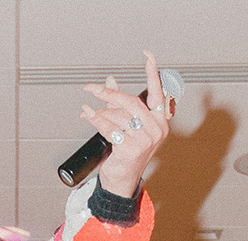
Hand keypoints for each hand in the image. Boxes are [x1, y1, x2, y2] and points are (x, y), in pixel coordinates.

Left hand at [82, 51, 170, 197]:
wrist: (121, 180)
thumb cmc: (126, 152)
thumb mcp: (125, 124)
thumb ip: (117, 102)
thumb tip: (109, 80)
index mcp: (159, 120)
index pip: (156, 92)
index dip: (152, 73)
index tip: (147, 55)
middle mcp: (156, 129)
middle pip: (130, 102)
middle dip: (108, 93)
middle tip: (92, 88)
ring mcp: (145, 140)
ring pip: (117, 116)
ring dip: (100, 113)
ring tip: (90, 112)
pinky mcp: (130, 148)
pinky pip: (109, 128)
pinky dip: (96, 121)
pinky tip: (88, 115)